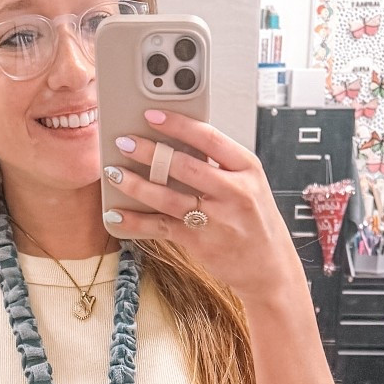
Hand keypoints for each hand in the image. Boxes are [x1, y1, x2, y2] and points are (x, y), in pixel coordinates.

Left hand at [100, 111, 303, 307]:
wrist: (270, 268)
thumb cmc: (256, 222)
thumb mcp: (249, 184)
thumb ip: (220, 165)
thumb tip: (176, 143)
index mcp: (247, 168)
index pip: (209, 137)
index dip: (177, 124)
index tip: (152, 115)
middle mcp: (233, 191)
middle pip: (183, 166)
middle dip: (149, 151)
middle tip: (123, 141)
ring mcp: (216, 219)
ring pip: (168, 197)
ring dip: (136, 184)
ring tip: (114, 173)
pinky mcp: (199, 243)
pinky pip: (161, 227)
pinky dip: (135, 221)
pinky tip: (116, 214)